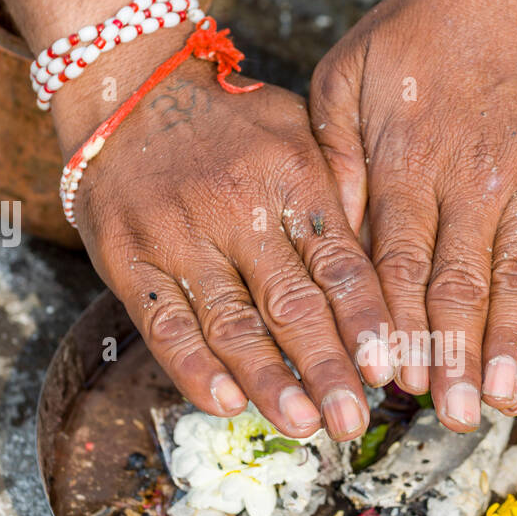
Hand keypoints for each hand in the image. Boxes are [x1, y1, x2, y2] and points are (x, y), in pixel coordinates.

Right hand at [68, 60, 395, 442]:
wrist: (127, 90)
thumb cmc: (230, 124)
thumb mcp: (298, 133)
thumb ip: (340, 195)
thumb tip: (390, 270)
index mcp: (291, 178)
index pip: (340, 264)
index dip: (366, 323)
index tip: (389, 372)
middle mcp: (236, 209)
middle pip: (291, 304)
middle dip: (326, 370)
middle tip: (353, 421)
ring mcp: (178, 236)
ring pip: (231, 323)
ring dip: (268, 382)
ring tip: (303, 425)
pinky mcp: (129, 259)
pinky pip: (165, 325)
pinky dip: (193, 369)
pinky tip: (224, 404)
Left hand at [309, 0, 516, 428]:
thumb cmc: (415, 37)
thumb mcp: (343, 85)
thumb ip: (333, 166)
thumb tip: (328, 245)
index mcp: (405, 167)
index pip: (395, 266)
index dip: (395, 330)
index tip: (395, 386)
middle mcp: (468, 181)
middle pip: (457, 285)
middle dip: (454, 357)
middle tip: (455, 418)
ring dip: (514, 340)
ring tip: (511, 398)